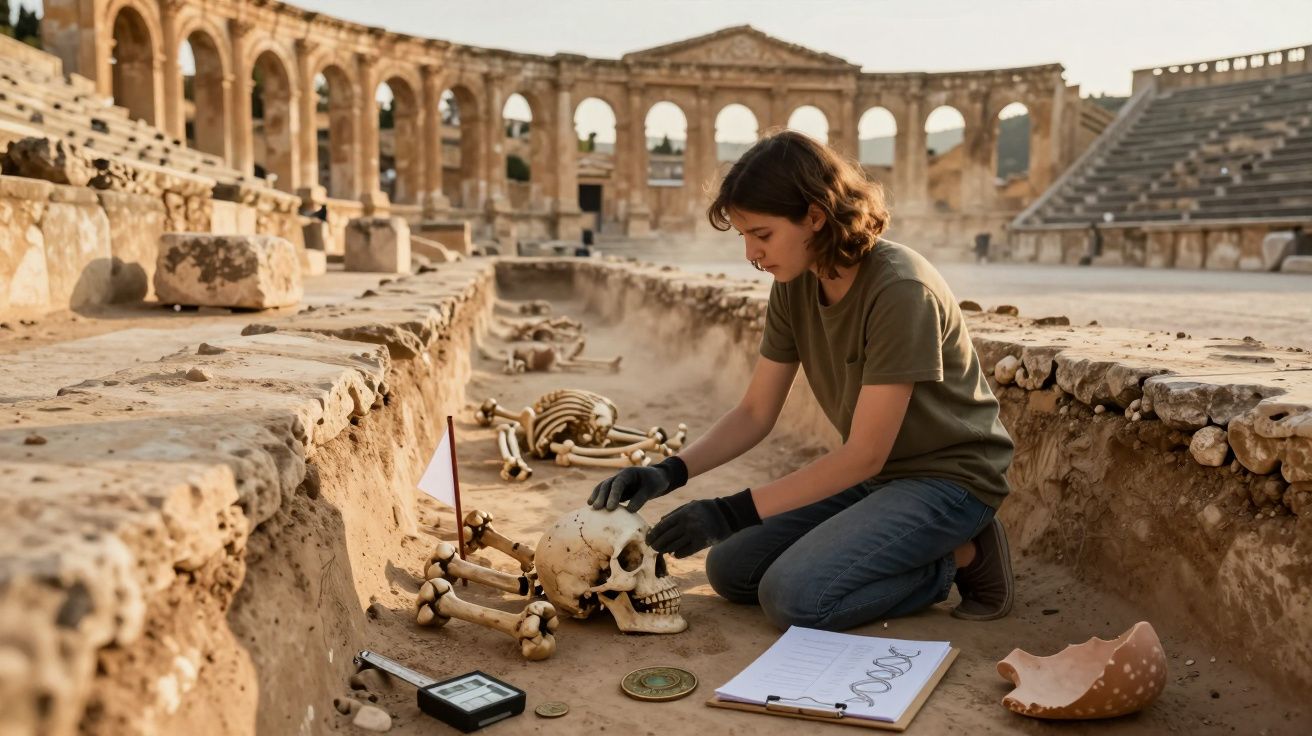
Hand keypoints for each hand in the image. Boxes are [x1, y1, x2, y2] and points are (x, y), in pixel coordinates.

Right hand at [588, 457, 687, 511]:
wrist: (658, 478)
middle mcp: (620, 476)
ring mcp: (618, 483)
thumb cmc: (655, 482)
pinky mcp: (618, 490)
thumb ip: (641, 498)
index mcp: (628, 473)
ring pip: (604, 487)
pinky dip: (600, 498)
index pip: (618, 483)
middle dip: (601, 496)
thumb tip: (629, 510)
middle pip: (607, 484)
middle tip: (597, 508)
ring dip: (597, 496)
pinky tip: (594, 506)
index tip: (610, 507)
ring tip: (592, 507)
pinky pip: (607, 493)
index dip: (613, 495)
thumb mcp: (651, 489)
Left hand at [646, 489, 761, 557]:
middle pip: (666, 538)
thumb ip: (674, 513)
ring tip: (661, 551)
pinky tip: (674, 553)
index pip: (663, 526)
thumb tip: (659, 522)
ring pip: (674, 546)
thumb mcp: (690, 505)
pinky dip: (677, 553)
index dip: (653, 534)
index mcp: (682, 514)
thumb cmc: (706, 509)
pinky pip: (685, 552)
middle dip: (657, 544)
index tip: (648, 539)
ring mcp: (694, 535)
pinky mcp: (702, 543)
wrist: (727, 515)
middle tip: (651, 547)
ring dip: (666, 549)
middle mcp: (687, 525)